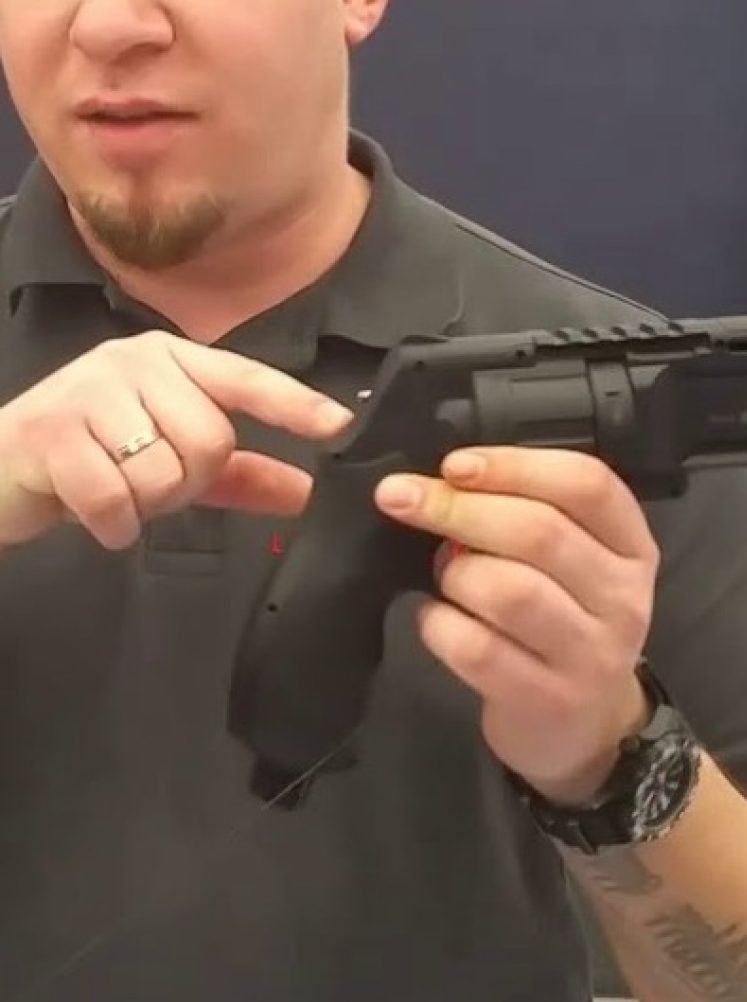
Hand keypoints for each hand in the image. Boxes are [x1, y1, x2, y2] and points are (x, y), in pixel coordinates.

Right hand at [0, 331, 350, 549]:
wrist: (1, 467)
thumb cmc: (98, 458)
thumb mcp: (176, 463)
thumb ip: (243, 474)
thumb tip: (307, 492)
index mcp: (174, 362)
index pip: (247, 379)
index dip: (295, 404)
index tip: (340, 424)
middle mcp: (135, 362)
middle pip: (211, 439)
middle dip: (189, 482)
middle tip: (150, 481)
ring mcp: (89, 390)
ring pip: (164, 471)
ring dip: (148, 504)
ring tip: (118, 488)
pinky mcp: (49, 430)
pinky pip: (115, 497)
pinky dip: (114, 523)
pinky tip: (97, 514)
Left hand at [375, 446, 659, 804]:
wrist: (586, 728)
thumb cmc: (567, 625)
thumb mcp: (577, 563)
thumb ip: (533, 514)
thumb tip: (449, 477)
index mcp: (632, 547)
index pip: (586, 484)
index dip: (514, 465)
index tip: (454, 464)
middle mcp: (622, 598)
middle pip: (540, 533)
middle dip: (460, 508)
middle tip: (403, 499)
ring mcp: (589, 654)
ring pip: (509, 590)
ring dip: (455, 572)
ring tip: (443, 574)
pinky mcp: (547, 700)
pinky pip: (478, 648)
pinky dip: (440, 624)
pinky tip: (434, 617)